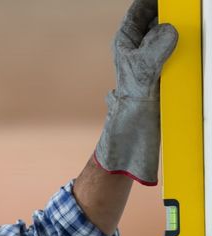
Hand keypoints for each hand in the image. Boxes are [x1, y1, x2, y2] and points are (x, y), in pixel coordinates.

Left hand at [94, 0, 177, 185]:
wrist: (135, 135)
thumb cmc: (132, 105)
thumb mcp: (145, 72)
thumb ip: (156, 48)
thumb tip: (169, 29)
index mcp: (126, 41)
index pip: (140, 9)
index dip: (154, 0)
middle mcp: (138, 47)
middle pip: (158, 17)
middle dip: (172, 11)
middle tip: (190, 9)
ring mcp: (152, 58)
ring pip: (170, 32)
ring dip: (182, 27)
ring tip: (195, 22)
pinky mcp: (165, 70)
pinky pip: (179, 49)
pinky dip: (188, 45)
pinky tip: (197, 43)